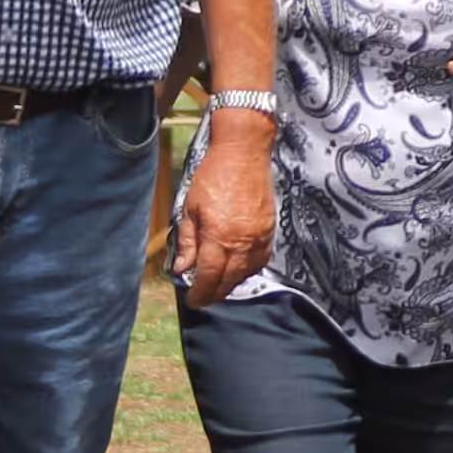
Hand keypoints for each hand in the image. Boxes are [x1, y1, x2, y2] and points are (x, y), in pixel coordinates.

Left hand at [172, 114, 275, 303]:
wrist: (244, 152)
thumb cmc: (213, 175)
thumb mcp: (190, 208)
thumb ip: (188, 241)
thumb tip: (182, 268)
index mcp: (219, 237)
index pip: (209, 277)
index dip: (200, 293)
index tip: (193, 300)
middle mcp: (242, 242)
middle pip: (229, 281)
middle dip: (215, 293)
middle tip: (204, 297)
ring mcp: (259, 237)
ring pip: (247, 273)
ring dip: (232, 283)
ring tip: (219, 283)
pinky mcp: (270, 230)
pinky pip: (261, 259)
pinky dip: (249, 269)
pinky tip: (239, 267)